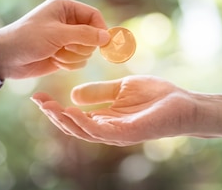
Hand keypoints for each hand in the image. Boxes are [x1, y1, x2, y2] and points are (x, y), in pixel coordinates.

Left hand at [0, 0, 109, 79]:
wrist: (5, 58)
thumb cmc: (28, 39)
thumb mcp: (57, 34)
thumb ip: (84, 35)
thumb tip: (107, 37)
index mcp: (65, 7)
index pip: (93, 15)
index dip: (100, 29)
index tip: (104, 44)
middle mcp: (67, 21)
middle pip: (93, 34)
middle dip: (81, 46)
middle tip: (67, 48)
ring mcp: (66, 38)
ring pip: (86, 50)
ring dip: (73, 56)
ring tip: (56, 54)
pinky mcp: (63, 53)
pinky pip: (79, 60)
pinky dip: (69, 63)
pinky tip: (54, 60)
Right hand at [31, 75, 221, 145]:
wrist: (185, 103)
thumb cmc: (158, 96)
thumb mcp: (122, 88)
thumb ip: (99, 92)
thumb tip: (72, 94)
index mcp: (106, 119)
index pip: (74, 118)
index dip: (55, 109)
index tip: (38, 95)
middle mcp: (108, 130)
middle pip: (73, 127)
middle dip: (53, 115)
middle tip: (36, 100)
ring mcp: (117, 134)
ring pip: (83, 132)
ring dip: (63, 119)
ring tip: (48, 106)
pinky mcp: (127, 134)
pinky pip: (100, 131)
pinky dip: (83, 122)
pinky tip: (70, 111)